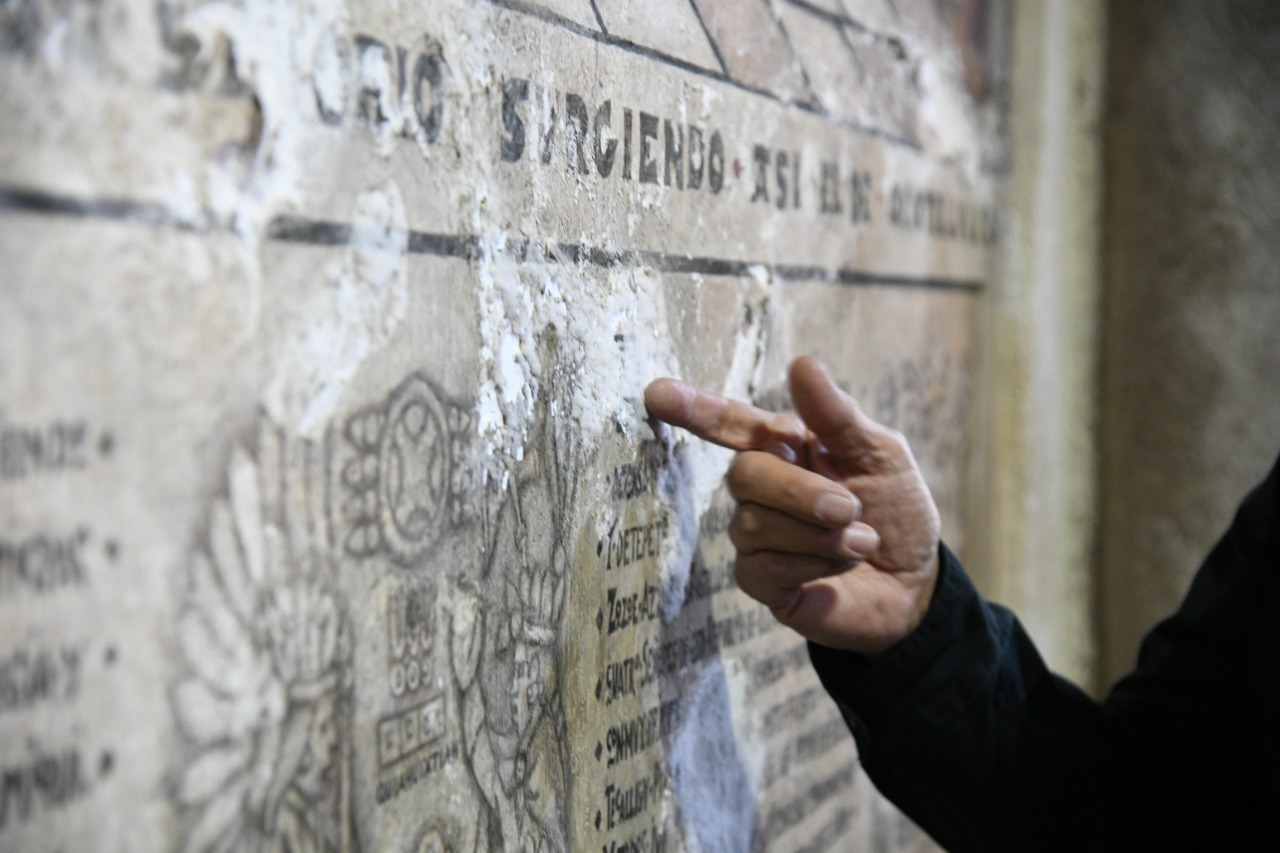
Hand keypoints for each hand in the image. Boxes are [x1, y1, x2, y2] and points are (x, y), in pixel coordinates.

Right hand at [644, 356, 940, 655]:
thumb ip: (837, 415)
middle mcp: (762, 488)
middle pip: (743, 475)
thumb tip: (802, 364)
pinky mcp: (760, 581)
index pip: (730, 423)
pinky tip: (841, 566)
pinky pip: (763, 567)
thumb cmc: (895, 509)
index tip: (657, 394)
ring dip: (818, 535)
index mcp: (785, 446)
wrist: (916, 582)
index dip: (694, 409)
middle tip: (849, 507)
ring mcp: (755, 536)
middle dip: (799, 493)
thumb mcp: (881, 453)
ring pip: (753, 525)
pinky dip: (813, 565)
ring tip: (862, 541)